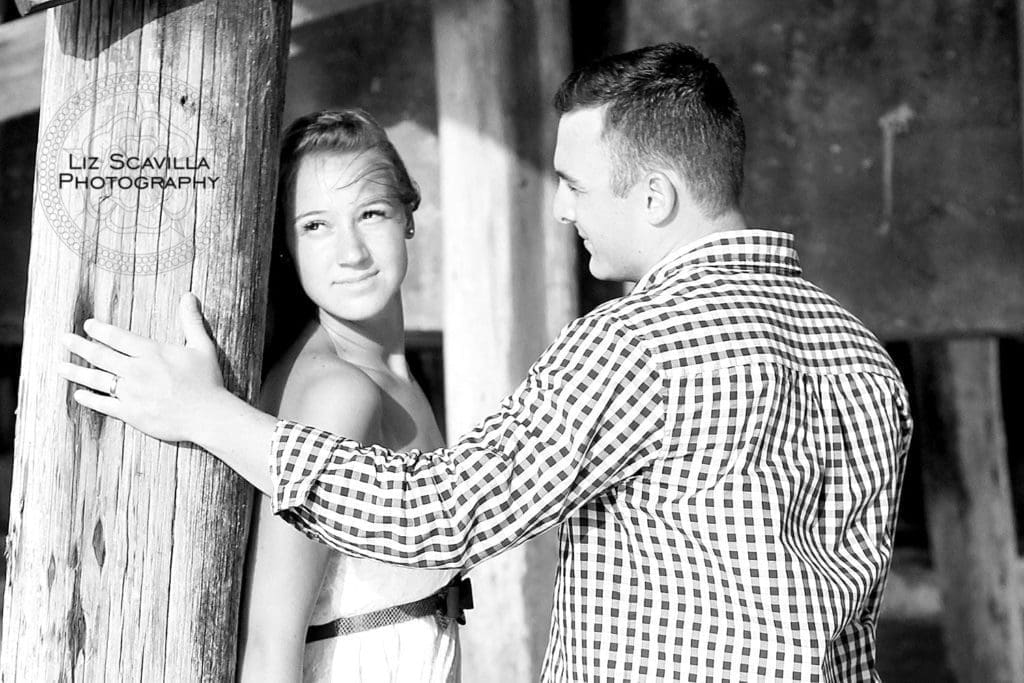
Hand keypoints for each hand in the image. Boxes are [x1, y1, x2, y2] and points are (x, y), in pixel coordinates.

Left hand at [57, 293, 225, 442]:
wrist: (208, 415)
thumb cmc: (207, 381)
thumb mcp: (203, 347)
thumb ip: (192, 321)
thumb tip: (189, 296)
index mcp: (152, 352)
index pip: (117, 337)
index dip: (100, 330)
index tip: (88, 325)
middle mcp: (137, 370)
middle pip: (100, 355)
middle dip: (79, 346)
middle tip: (63, 339)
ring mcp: (131, 392)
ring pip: (96, 379)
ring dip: (75, 372)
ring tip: (59, 366)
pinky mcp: (131, 413)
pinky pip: (104, 404)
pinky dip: (89, 399)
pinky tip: (78, 394)